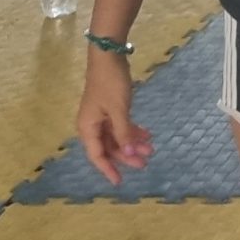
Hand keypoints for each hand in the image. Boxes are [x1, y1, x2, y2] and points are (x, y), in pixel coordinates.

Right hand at [74, 50, 153, 184]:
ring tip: (151, 148)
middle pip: (109, 147)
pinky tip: (146, 134)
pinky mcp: (110, 109)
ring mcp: (101, 117)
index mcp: (88, 128)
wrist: (108, 57)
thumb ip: (123, 133)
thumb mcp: (119, 110)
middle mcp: (92, 125)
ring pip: (117, 137)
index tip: (120, 182)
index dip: (108, 169)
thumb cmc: (110, 83)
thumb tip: (128, 154)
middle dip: (127, 155)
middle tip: (146, 161)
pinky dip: (132, 131)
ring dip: (132, 143)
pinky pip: (121, 126)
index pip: (97, 155)